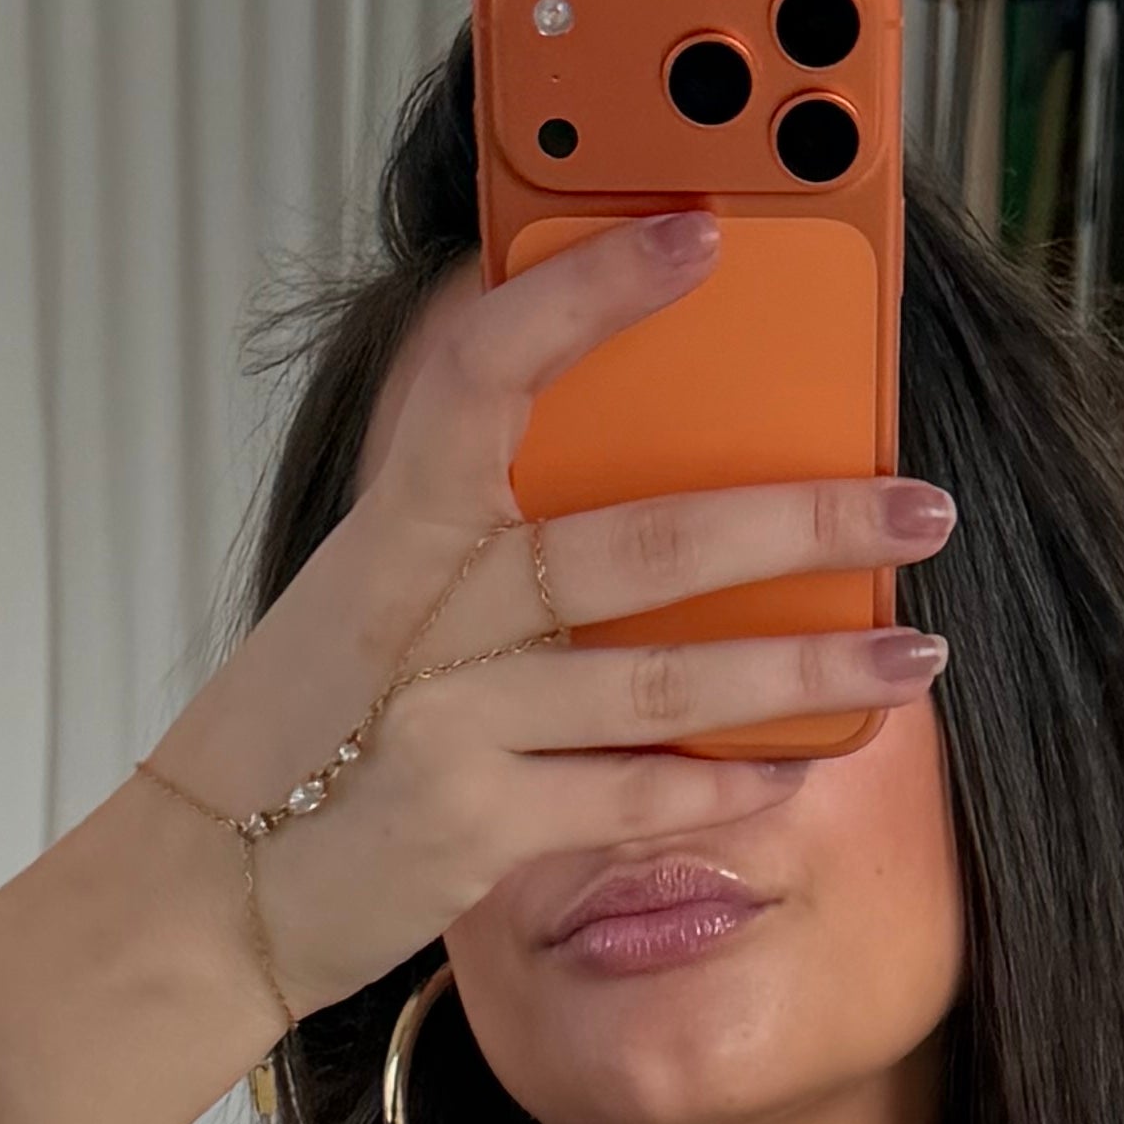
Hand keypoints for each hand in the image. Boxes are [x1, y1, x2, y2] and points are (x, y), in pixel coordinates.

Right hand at [0, 214, 951, 1123]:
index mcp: (397, 529)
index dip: (587, 294)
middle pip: (638, 542)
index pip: (484, 369)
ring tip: (911, 649)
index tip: (700, 234)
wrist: (207, 889)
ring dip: (806, 666)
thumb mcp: (368, 596)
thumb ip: (471, 525)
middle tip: (916, 499)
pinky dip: (727, 779)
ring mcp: (453, 724)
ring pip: (665, 678)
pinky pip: (637, 795)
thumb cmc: (310, 729)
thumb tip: (629, 454)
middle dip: (796, 520)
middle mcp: (426, 614)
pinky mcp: (476, 830)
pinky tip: (801, 760)